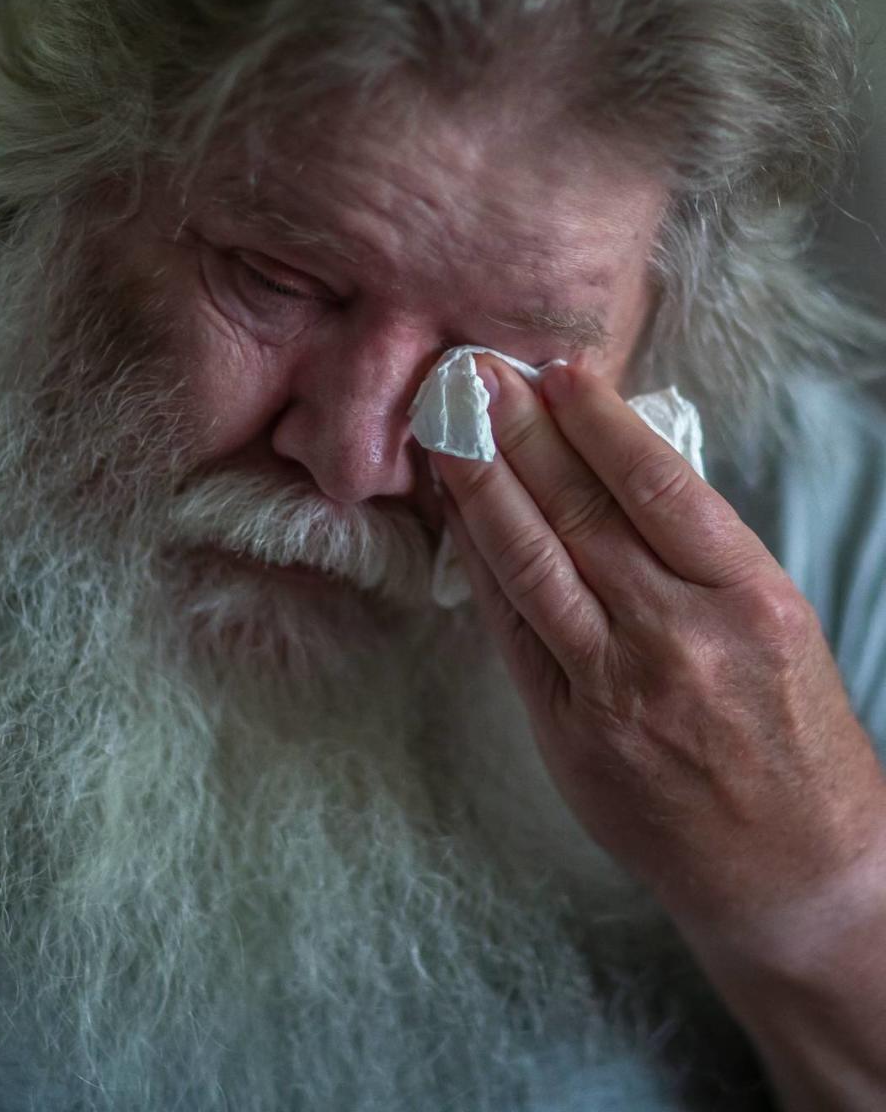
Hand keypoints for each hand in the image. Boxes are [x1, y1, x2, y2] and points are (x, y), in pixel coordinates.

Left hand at [433, 360, 885, 943]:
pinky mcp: (571, 735)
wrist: (794, 870)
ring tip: (445, 430)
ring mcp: (618, 691)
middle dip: (520, 434)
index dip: (598, 421)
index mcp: (752, 600)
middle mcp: (682, 638)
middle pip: (582, 513)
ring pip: (534, 566)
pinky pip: (514, 632)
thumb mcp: (774, 623)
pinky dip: (482, 567)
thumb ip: (696, 553)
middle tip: (473, 373)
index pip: (659, 486)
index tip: (557, 369)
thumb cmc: (793, 735)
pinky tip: (458, 517)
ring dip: (481, 488)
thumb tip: (609, 466)